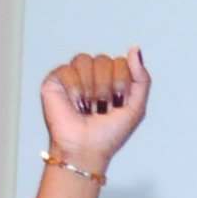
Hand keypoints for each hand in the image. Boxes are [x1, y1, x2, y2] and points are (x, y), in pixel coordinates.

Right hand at [37, 47, 147, 175]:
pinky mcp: (55, 80)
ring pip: (85, 60)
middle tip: (102, 108)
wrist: (87, 149)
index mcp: (112, 79)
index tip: (119, 104)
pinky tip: (75, 105)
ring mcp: (74, 76)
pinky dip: (74, 90)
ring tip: (89, 107)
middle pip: (104, 59)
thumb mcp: (136, 108)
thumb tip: (135, 49)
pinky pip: (67, 69)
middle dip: (106, 87)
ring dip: (91, 88)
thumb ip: (141, 79)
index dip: (122, 83)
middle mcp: (93, 74)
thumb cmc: (110, 134)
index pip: (121, 61)